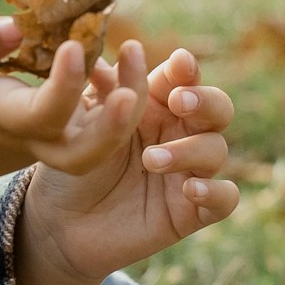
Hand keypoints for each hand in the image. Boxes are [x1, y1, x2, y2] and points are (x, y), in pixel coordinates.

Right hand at [0, 15, 141, 198]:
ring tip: (135, 52)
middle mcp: (32, 140)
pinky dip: (121, 97)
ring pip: (103, 145)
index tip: (73, 44)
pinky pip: (102, 126)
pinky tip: (123, 59)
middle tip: (133, 87)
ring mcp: (51, 145)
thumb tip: (17, 27)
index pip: (42, 114)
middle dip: (116, 126)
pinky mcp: (63, 138)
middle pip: (85, 154)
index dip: (64, 85)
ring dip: (130, 106)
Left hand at [15, 44, 237, 284]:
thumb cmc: (71, 167)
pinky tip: (190, 189)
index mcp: (156, 106)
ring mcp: (190, 172)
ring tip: (151, 159)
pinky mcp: (193, 211)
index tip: (178, 63)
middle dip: (204, 100)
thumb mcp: (80, 127)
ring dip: (190, 148)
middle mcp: (179, 134)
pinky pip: (225, 199)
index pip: (184, 79)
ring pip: (217, 149)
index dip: (187, 69)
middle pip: (217, 108)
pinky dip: (215, 191)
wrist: (59, 224)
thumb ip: (98, 94)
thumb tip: (101, 60)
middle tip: (179, 102)